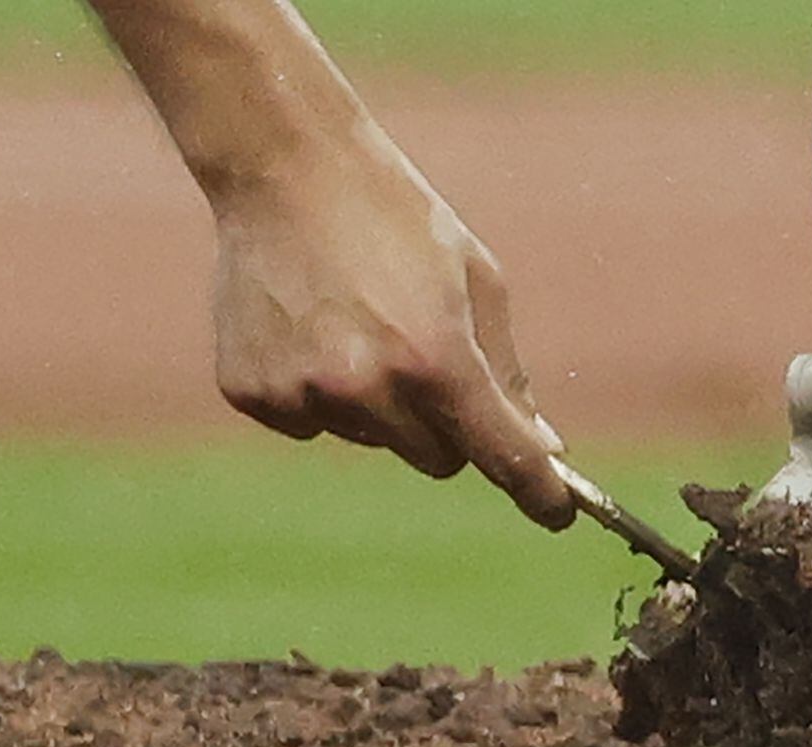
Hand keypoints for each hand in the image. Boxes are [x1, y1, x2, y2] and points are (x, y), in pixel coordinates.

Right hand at [210, 136, 574, 529]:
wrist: (284, 169)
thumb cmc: (393, 216)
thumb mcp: (475, 279)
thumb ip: (507, 371)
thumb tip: (539, 447)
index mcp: (434, 357)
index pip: (501, 455)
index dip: (537, 492)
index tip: (557, 513)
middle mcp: (367, 388)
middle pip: (435, 458)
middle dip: (446, 426)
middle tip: (425, 358)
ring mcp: (303, 395)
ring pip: (370, 438)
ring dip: (376, 402)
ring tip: (352, 322)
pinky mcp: (254, 394)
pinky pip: (308, 423)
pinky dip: (315, 392)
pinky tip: (306, 329)